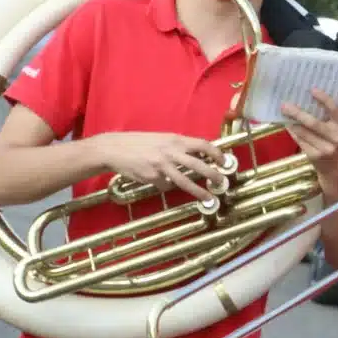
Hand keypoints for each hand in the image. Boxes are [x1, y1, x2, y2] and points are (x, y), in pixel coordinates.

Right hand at [98, 132, 230, 202]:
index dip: (216, 153)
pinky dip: (166, 186)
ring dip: (198, 191)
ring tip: (209, 199)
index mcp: (175, 140)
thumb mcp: (162, 139)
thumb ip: (179, 146)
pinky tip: (160, 182)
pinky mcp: (151, 177)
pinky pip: (165, 186)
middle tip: (221, 182)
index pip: (203, 144)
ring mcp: (161, 166)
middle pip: (198, 165)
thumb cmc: (139, 142)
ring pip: (185, 181)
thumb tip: (198, 155)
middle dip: (213, 175)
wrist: (113, 149)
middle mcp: (170, 152)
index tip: (224, 161)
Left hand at [281, 88, 337, 179]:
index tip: (312, 90)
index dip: (324, 99)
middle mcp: (336, 138)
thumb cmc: (336, 143)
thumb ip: (328, 118)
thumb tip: (305, 100)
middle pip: (313, 123)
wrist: (337, 169)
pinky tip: (288, 125)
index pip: (335, 110)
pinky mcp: (314, 156)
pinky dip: (293, 132)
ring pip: (303, 132)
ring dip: (291, 122)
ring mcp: (325, 148)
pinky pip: (299, 140)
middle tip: (285, 105)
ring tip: (284, 113)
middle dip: (297, 113)